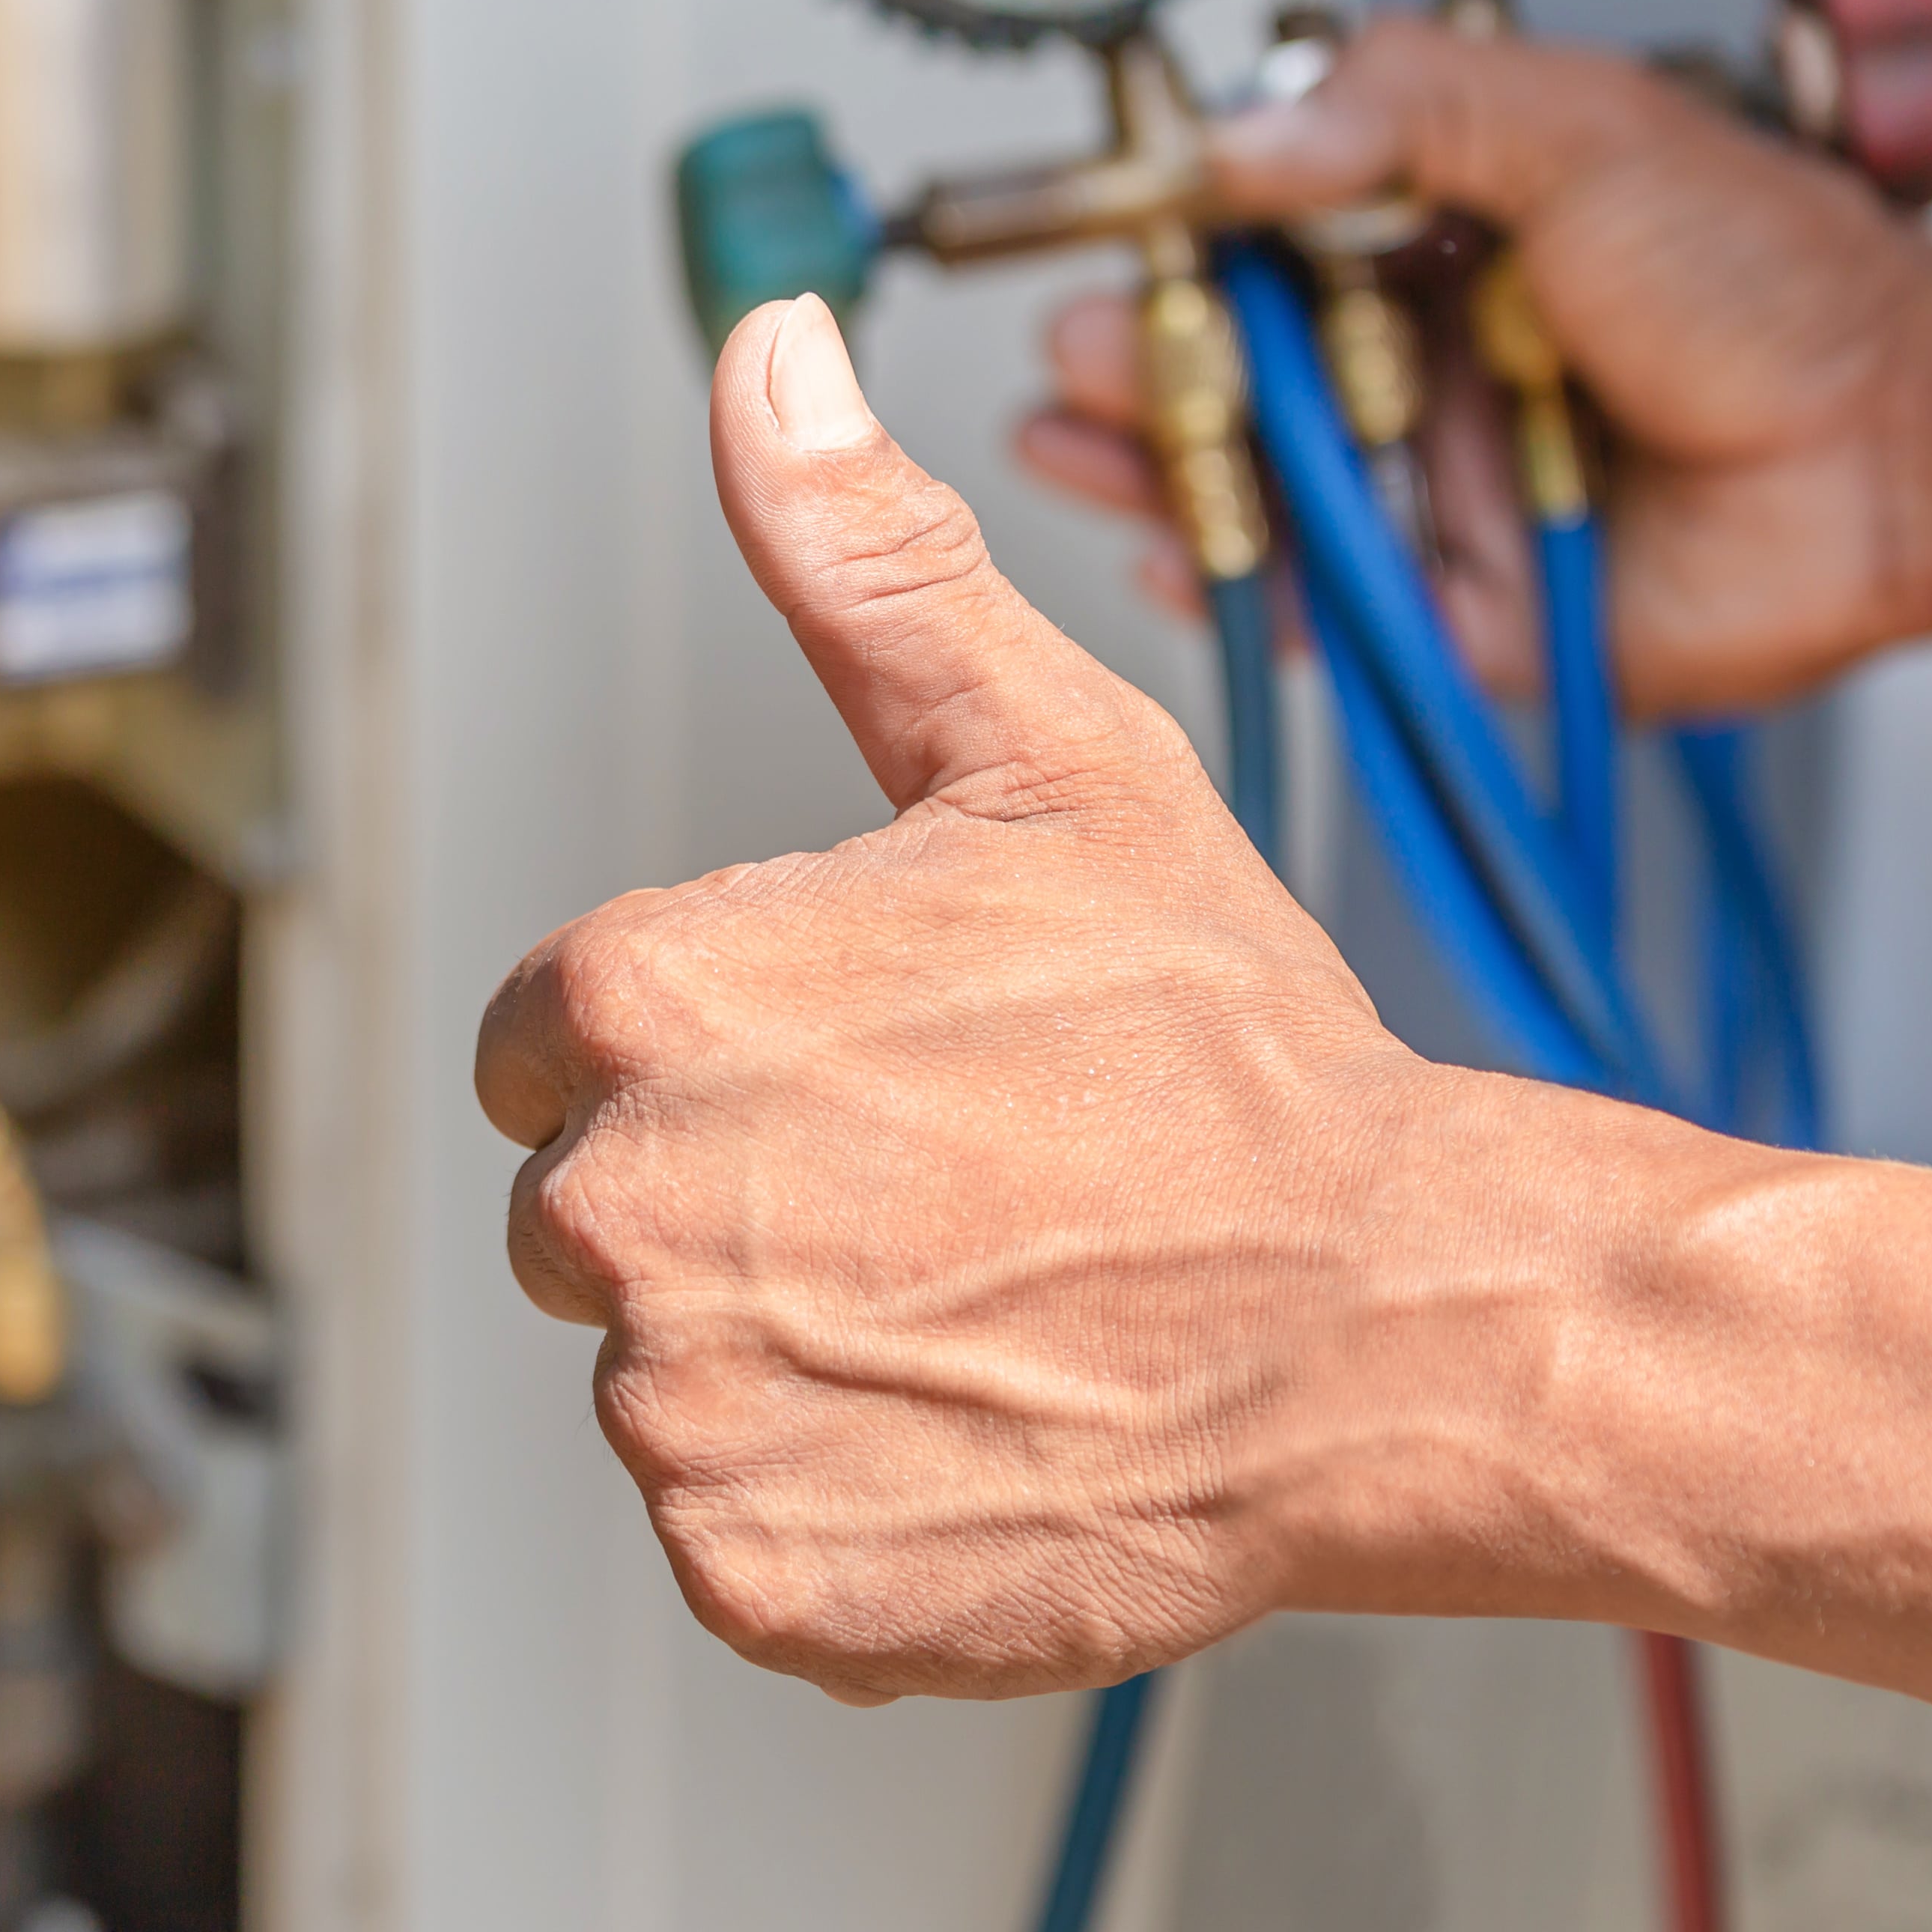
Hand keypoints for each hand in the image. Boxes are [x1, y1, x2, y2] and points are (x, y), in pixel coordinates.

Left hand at [473, 297, 1617, 1702]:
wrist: (1389, 1323)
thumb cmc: (1229, 1054)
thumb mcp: (1043, 757)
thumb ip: (858, 560)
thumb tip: (767, 357)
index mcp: (643, 1006)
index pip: (542, 1045)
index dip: (698, 1051)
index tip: (849, 1069)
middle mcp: (623, 1213)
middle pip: (585, 1213)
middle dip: (728, 1199)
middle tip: (939, 1186)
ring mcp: (685, 1413)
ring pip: (662, 1374)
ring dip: (786, 1353)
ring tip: (973, 1303)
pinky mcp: (755, 1574)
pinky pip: (733, 1530)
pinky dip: (834, 1503)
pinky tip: (972, 1426)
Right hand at [1014, 17, 1931, 716]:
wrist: (1903, 443)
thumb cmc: (1776, 280)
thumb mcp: (1580, 127)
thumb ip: (1405, 108)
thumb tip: (1236, 138)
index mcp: (1444, 242)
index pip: (1266, 239)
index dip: (1176, 244)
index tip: (1105, 236)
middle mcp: (1424, 367)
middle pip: (1235, 372)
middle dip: (1135, 363)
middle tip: (1071, 349)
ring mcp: (1432, 492)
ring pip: (1258, 489)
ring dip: (1154, 466)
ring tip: (1070, 437)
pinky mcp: (1456, 612)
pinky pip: (1318, 610)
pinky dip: (1234, 589)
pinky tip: (1165, 546)